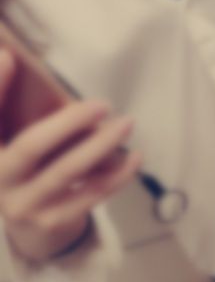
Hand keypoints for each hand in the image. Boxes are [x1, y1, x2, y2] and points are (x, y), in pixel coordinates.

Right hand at [0, 48, 140, 261]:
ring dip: (101, 146)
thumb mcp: (16, 138)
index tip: (9, 56)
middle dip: (68, 123)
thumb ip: (16, 110)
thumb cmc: (28, 165)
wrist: (29, 225)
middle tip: (102, 104)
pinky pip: (91, 194)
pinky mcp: (53, 221)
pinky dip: (117, 174)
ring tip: (126, 124)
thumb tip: (19, 59)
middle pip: (31, 148)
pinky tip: (135, 156)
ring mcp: (24, 204)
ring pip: (66, 172)